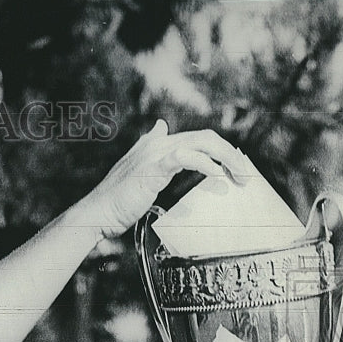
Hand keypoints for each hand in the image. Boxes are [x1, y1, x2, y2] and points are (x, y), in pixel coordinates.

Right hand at [79, 119, 251, 239]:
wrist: (96, 214)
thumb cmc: (117, 202)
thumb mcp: (138, 174)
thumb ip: (153, 157)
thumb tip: (159, 128)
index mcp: (155, 145)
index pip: (197, 139)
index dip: (220, 151)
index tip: (235, 169)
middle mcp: (157, 143)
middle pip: (205, 138)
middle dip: (230, 155)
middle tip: (246, 176)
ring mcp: (154, 154)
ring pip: (202, 143)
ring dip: (226, 159)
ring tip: (240, 177)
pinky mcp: (152, 168)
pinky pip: (186, 157)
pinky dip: (206, 164)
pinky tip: (217, 175)